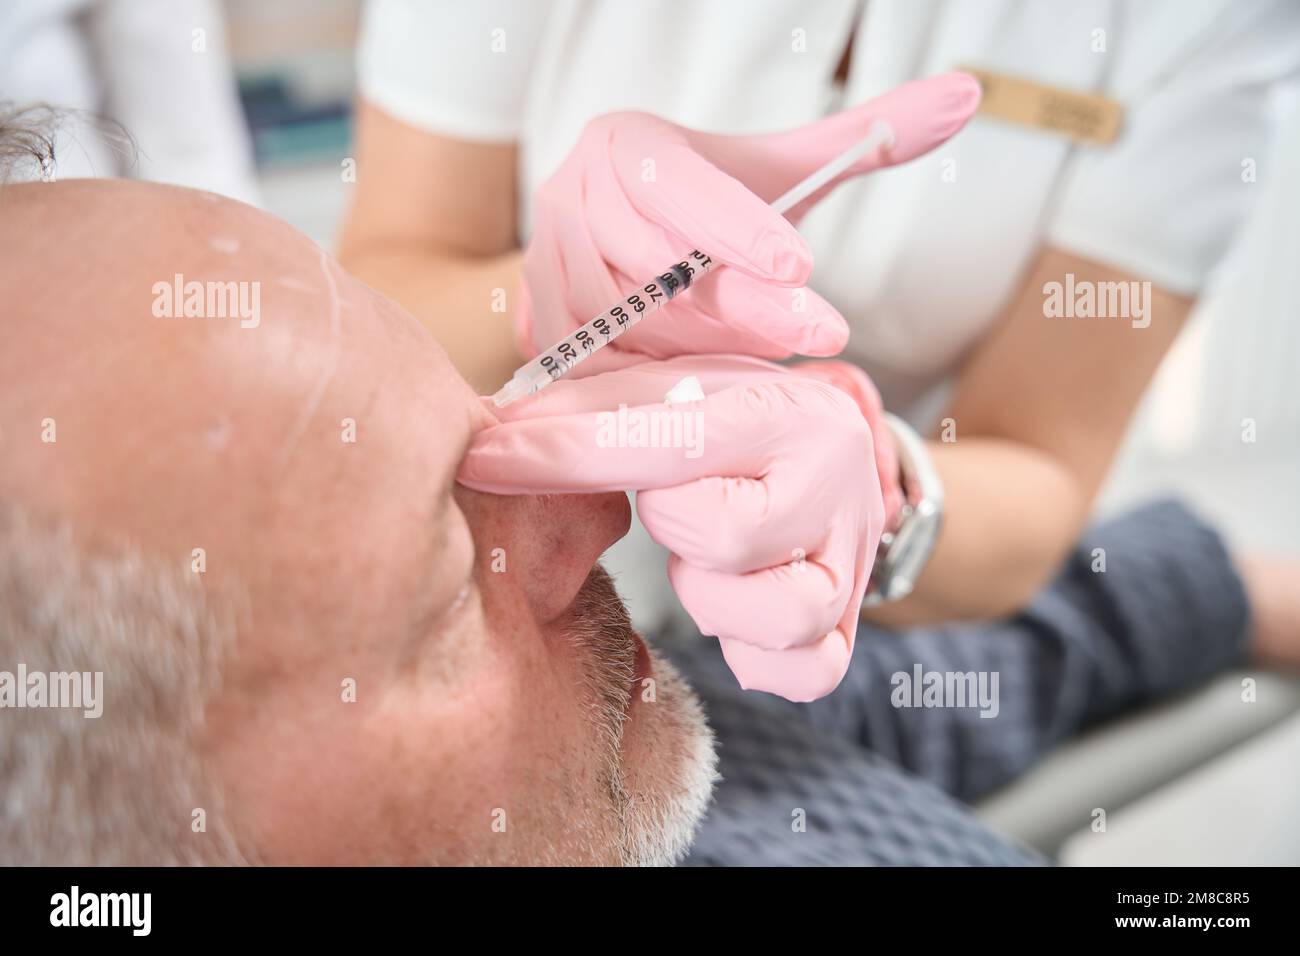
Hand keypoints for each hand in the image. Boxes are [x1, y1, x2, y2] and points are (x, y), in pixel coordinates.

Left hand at [457, 355, 885, 700]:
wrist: (820, 447)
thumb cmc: (725, 413)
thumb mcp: (662, 379)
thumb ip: (586, 402)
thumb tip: (489, 429)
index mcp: (790, 410)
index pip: (669, 439)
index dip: (564, 454)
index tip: (488, 458)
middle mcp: (836, 488)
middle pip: (729, 537)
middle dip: (674, 526)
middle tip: (671, 506)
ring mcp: (847, 564)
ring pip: (783, 613)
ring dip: (716, 597)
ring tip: (702, 562)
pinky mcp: (843, 626)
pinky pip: (809, 671)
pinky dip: (755, 654)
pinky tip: (729, 613)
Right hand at [517, 73, 980, 371]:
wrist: (632, 243)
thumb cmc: (715, 210)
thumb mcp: (786, 171)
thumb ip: (867, 136)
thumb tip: (966, 96)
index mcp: (629, 144)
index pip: (683, 186)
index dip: (740, 229)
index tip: (802, 267)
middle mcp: (573, 193)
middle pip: (658, 269)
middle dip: (743, 308)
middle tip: (817, 333)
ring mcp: (546, 262)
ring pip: (630, 327)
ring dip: (701, 350)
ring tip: (758, 354)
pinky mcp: (537, 321)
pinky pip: (600, 366)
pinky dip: (654, 379)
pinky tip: (700, 380)